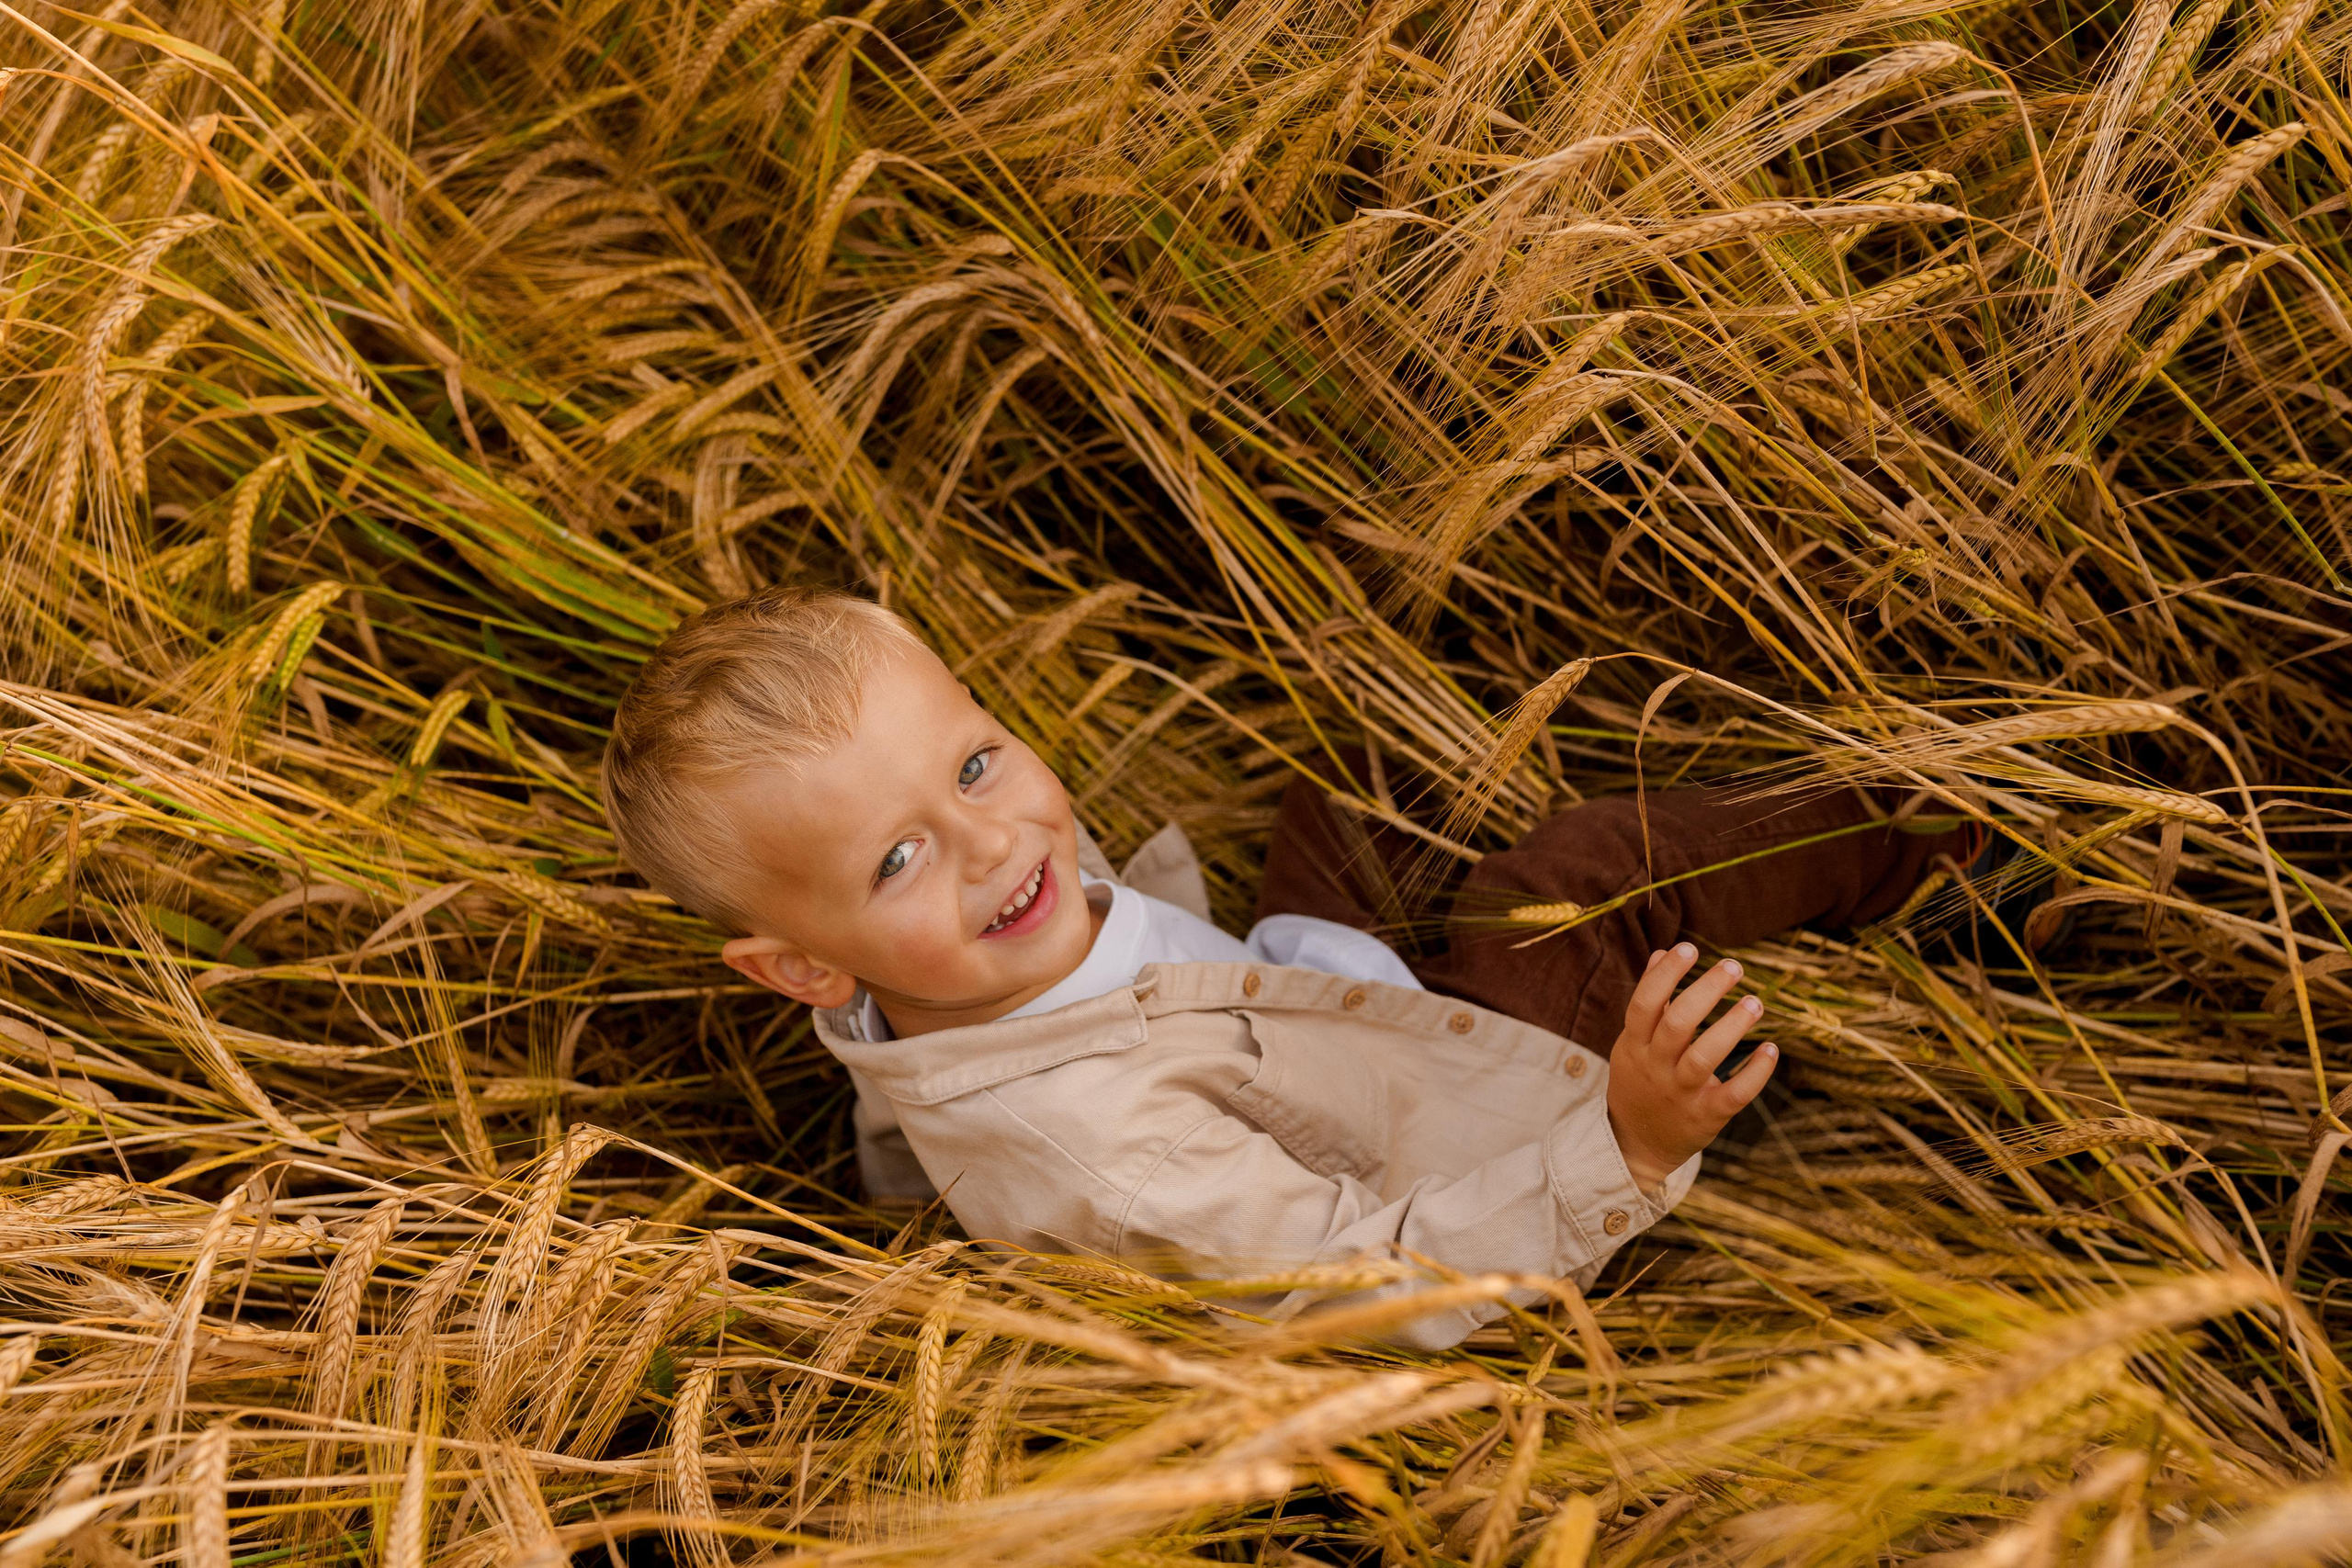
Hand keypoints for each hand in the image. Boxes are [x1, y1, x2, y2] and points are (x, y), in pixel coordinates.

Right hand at [1606, 942, 1777, 1189]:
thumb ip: (1650, 1000)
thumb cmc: (1640, 1082)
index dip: (1665, 975)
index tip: (1688, 948)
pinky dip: (1755, 1072)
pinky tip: (1771, 1049)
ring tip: (1756, 1002)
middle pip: (1676, 1025)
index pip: (1644, 1004)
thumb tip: (1664, 953)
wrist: (1636, 1145)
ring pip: (1704, 1058)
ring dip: (1732, 1027)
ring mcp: (1680, 1093)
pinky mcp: (1706, 1116)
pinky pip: (1734, 1093)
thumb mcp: (1632, 1042)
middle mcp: (1655, 1067)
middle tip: (1734, 966)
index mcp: (1634, 1045)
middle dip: (1706, 992)